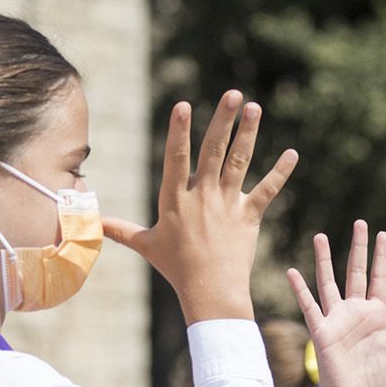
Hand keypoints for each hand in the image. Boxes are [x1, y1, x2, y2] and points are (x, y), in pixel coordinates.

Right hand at [104, 92, 297, 321]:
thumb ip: (121, 230)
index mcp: (176, 199)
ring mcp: (227, 205)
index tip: (183, 106)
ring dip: (249, 134)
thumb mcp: (146, 246)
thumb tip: (92, 224)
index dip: (179, 131)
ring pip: (239, 162)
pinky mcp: (249, 217)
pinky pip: (267, 190)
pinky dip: (280, 172)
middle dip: (223, 120)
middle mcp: (202, 197)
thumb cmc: (177, 269)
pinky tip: (293, 153)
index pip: (177, 158)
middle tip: (234, 94)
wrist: (210, 292)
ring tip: (255, 108)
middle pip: (213, 150)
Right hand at [287, 220, 385, 386]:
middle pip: (357, 272)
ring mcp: (337, 320)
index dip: (381, 257)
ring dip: (325, 260)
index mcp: (377, 315)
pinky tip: (292, 272)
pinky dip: (300, 289)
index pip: (380, 279)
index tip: (383, 235)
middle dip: (359, 248)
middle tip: (360, 223)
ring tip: (321, 236)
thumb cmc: (379, 383)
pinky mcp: (321, 331)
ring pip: (329, 282)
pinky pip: (309, 306)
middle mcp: (356, 313)